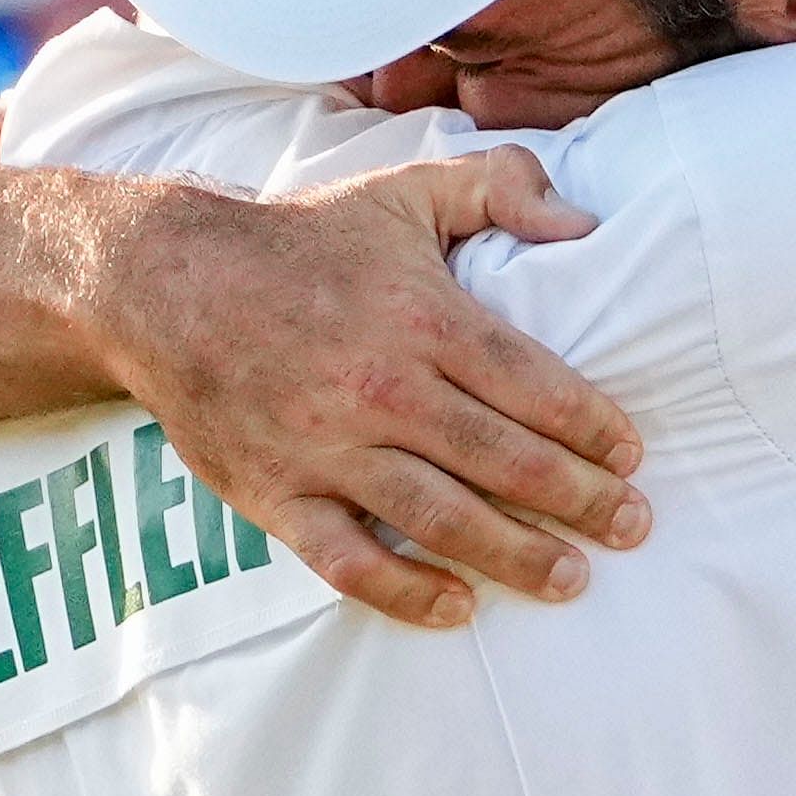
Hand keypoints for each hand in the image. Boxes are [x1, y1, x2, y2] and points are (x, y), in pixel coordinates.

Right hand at [102, 161, 644, 631]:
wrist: (161, 282)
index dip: (595, 428)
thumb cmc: (302, 241)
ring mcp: (324, 447)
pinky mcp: (274, 493)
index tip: (634, 456)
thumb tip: (584, 222)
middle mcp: (379, 387)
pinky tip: (459, 607)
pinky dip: (405, 592)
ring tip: (570, 579)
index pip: (535, 385)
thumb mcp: (402, 191)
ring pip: (439, 518)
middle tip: (632, 525)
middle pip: (504, 459)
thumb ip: (500, 188)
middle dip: (581, 501)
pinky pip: (348, 561)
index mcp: (421, 317)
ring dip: (515, 556)